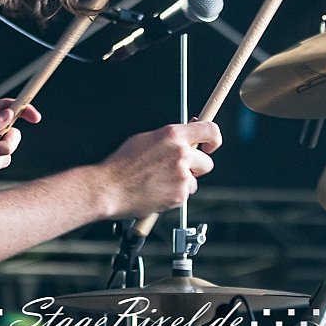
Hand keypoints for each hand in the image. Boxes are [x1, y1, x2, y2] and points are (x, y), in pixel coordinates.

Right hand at [99, 120, 221, 217]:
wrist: (110, 188)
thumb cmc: (122, 165)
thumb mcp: (145, 140)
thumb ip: (169, 138)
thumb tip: (183, 136)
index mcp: (172, 135)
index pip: (210, 130)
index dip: (214, 139)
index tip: (211, 145)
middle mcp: (181, 153)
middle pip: (207, 162)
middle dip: (196, 167)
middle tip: (178, 170)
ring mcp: (182, 175)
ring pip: (194, 180)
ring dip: (183, 182)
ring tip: (160, 182)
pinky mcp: (180, 194)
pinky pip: (185, 194)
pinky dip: (175, 195)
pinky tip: (157, 191)